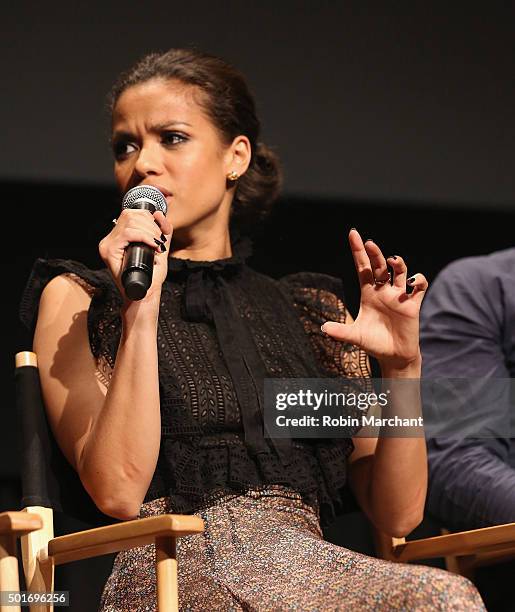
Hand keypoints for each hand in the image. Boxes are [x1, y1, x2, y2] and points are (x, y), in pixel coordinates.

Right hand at [98, 208, 172, 305]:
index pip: (131, 214)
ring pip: (129, 221)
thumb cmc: (151, 276)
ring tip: (157, 245)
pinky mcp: (108, 251)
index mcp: (119, 237)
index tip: (160, 233)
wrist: (145, 295)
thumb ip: (162, 232)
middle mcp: (109, 239)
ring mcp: (107, 244)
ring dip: (150, 231)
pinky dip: (145, 237)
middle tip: (159, 241)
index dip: (149, 218)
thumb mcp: (160, 249)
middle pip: (130, 214)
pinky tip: (154, 246)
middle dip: (151, 225)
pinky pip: (128, 233)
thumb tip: (158, 213)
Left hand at [322, 229, 427, 370]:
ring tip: (392, 260)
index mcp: (368, 293)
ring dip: (398, 264)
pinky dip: (418, 280)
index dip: (358, 251)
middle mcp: (383, 291)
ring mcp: (398, 296)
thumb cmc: (373, 343)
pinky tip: (412, 281)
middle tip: (369, 243)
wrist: (394, 356)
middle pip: (379, 266)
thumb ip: (340, 332)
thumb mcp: (355, 337)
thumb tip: (323, 328)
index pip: (362, 267)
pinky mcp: (412, 305)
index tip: (353, 234)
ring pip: (399, 272)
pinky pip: (419, 287)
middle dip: (375, 253)